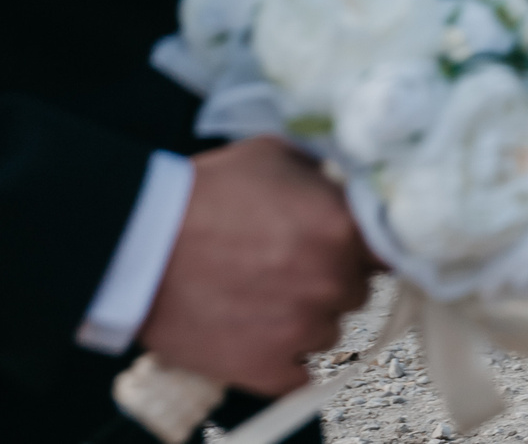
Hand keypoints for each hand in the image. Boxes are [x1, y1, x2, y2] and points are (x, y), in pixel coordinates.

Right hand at [138, 136, 378, 395]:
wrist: (136, 245)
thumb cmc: (203, 193)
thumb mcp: (275, 155)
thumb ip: (325, 175)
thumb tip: (348, 186)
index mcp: (344, 227)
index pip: (392, 247)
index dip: (366, 248)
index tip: (348, 248)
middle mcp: (333, 280)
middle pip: (357, 290)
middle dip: (330, 279)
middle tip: (288, 268)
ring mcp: (303, 328)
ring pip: (330, 331)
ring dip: (305, 319)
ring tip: (260, 298)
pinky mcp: (270, 369)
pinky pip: (301, 373)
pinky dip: (283, 358)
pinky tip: (255, 333)